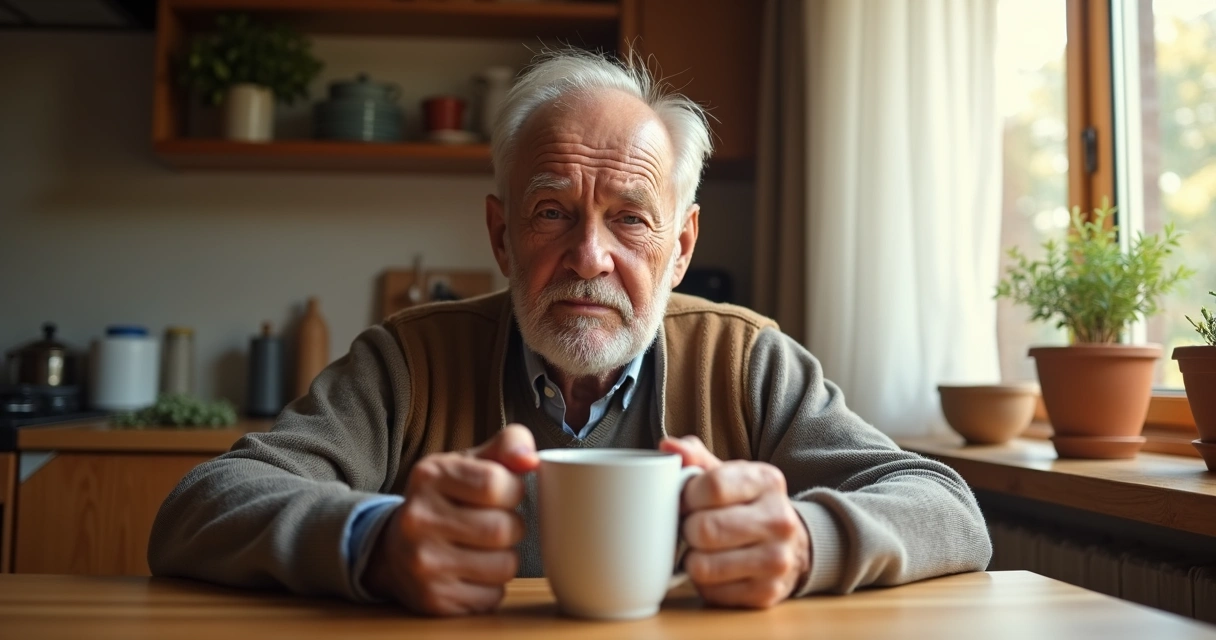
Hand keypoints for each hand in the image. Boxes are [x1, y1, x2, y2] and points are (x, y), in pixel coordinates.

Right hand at [363, 424, 538, 614]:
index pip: (496, 483)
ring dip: (505, 558)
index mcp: (429, 476)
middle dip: (512, 527)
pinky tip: (472, 573)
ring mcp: (423, 562)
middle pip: (503, 528)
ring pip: (504, 566)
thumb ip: (506, 447)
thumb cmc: (445, 500)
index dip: (512, 490)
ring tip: (484, 548)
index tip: (503, 493)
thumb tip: (530, 458)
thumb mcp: (469, 464)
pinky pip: (493, 596)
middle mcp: (419, 518)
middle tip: (495, 523)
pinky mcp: (433, 599)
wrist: (394, 550)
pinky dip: (492, 586)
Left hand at [659, 435, 809, 608]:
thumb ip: (695, 457)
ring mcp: (776, 560)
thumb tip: (668, 447)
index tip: (686, 500)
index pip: (713, 485)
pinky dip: (705, 583)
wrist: (791, 544)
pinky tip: (716, 569)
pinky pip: (711, 592)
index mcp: (767, 481)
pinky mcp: (767, 593)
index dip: (687, 496)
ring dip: (693, 558)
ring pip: (703, 566)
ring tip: (703, 548)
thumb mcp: (728, 474)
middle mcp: (779, 520)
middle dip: (688, 529)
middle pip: (705, 529)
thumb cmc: (746, 505)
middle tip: (692, 527)